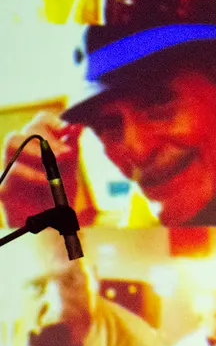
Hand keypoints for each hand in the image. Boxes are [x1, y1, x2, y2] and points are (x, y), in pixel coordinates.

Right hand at [1, 111, 82, 227]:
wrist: (50, 225)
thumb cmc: (58, 193)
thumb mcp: (70, 170)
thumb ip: (72, 148)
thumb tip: (78, 125)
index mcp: (39, 145)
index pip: (40, 121)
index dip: (54, 122)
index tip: (69, 130)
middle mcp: (22, 153)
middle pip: (26, 129)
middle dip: (48, 138)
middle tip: (66, 153)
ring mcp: (9, 168)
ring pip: (12, 141)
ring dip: (37, 149)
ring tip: (56, 162)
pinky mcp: (4, 186)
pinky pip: (14, 170)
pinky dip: (34, 174)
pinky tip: (48, 181)